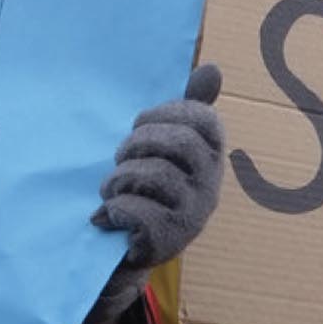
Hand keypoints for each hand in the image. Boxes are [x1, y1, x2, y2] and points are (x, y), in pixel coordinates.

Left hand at [83, 64, 224, 323]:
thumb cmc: (144, 190)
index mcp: (210, 158)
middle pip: (181, 144)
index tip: (139, 124)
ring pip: (156, 176)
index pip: (206, 121)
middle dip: (138, 144)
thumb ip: (187, 107)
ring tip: (110, 189)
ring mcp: (192, 215)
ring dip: (119, 178)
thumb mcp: (163, 147)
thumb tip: (213, 70)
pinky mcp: (168, 241)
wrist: (124, 254)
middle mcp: (210, 186)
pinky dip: (116, 209)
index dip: (167, 114)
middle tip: (120, 157)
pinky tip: (110, 216)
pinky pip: (140, 212)